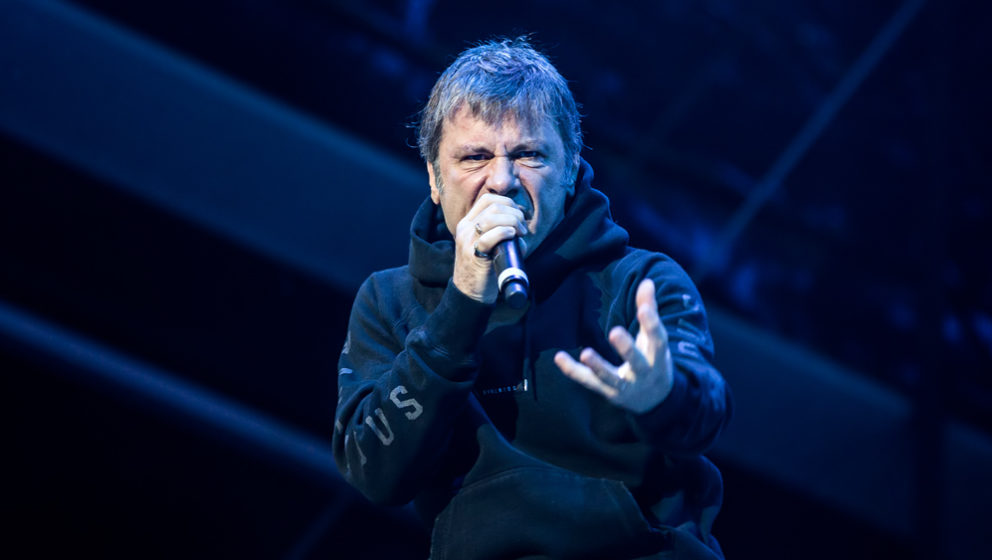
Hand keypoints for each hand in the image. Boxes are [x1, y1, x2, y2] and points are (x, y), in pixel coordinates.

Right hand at [452, 194, 527, 302]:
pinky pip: (489, 236)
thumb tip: (522, 230)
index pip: (487, 200)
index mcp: (467, 223)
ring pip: (492, 217)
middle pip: (493, 206)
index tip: (519, 215)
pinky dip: (504, 232)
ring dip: (513, 221)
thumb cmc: (484, 269)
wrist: (470, 293)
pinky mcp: (472, 253)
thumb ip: (501, 234)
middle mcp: (465, 228)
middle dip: (514, 212)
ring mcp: (467, 240)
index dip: (507, 202)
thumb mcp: (488, 245)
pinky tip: (512, 235)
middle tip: (523, 228)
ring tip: (520, 232)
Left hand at [554, 279, 673, 413]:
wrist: (656, 400)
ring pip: (610, 377)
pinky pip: (589, 381)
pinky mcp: (608, 392)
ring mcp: (625, 386)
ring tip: (585, 353)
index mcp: (658, 357)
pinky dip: (573, 371)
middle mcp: (643, 373)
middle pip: (636, 362)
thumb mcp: (654, 338)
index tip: (644, 308)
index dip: (652, 323)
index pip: (657, 339)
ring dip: (597, 366)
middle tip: (614, 332)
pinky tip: (559, 358)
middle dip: (626, 348)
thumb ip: (649, 309)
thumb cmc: (654, 360)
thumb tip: (647, 281)